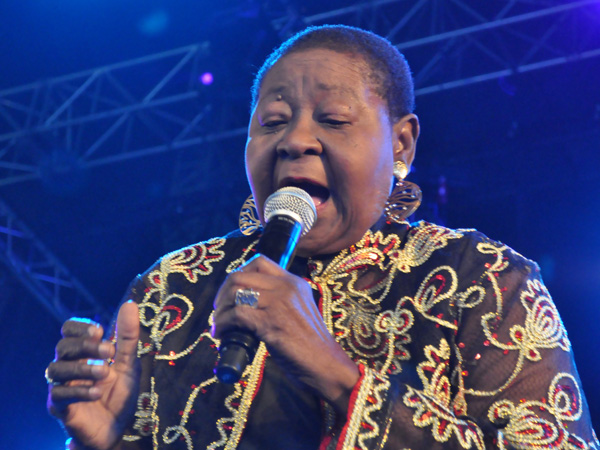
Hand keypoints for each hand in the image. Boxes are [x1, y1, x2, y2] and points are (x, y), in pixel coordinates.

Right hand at [46, 301, 140, 449]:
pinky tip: (97, 392)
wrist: (116, 428)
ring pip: (55, 368)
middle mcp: (69, 366)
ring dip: (82, 368)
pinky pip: (59, 394)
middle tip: (108, 351)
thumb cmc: (119, 393)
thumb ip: (128, 337)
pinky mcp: (60, 407)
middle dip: (85, 345)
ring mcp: (62, 386)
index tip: (101, 331)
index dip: (81, 327)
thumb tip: (130, 304)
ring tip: (104, 373)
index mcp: (83, 353)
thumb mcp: (129, 363)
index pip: (69, 330)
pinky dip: (79, 391)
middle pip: (63, 346)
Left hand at [212, 255, 359, 414]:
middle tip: (219, 311)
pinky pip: (236, 315)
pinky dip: (223, 325)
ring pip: (235, 294)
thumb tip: (246, 303)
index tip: (231, 293)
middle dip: (222, 293)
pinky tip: (222, 335)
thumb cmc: (311, 344)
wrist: (326, 365)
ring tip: (219, 325)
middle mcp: (286, 287)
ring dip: (220, 311)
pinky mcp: (271, 322)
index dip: (238, 274)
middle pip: (240, 276)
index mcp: (294, 282)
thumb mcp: (298, 310)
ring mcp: (279, 303)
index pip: (259, 262)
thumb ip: (278, 301)